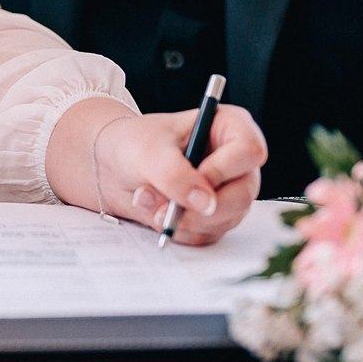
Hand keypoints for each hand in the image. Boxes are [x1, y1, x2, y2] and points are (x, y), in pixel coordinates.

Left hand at [95, 106, 265, 245]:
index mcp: (228, 127)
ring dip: (184, 219)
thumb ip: (175, 175)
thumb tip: (205, 203)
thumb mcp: (149, 152)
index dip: (224, 170)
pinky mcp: (215, 216)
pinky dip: (180, 230)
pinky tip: (157, 213)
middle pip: (243, 193)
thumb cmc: (134, 143)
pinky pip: (208, 235)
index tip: (194, 178)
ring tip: (149, 200)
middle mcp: (235, 161)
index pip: (249, 151)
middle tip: (166, 207)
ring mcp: (228, 191)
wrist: (113, 167)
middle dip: (200, 207)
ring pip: (226, 219)